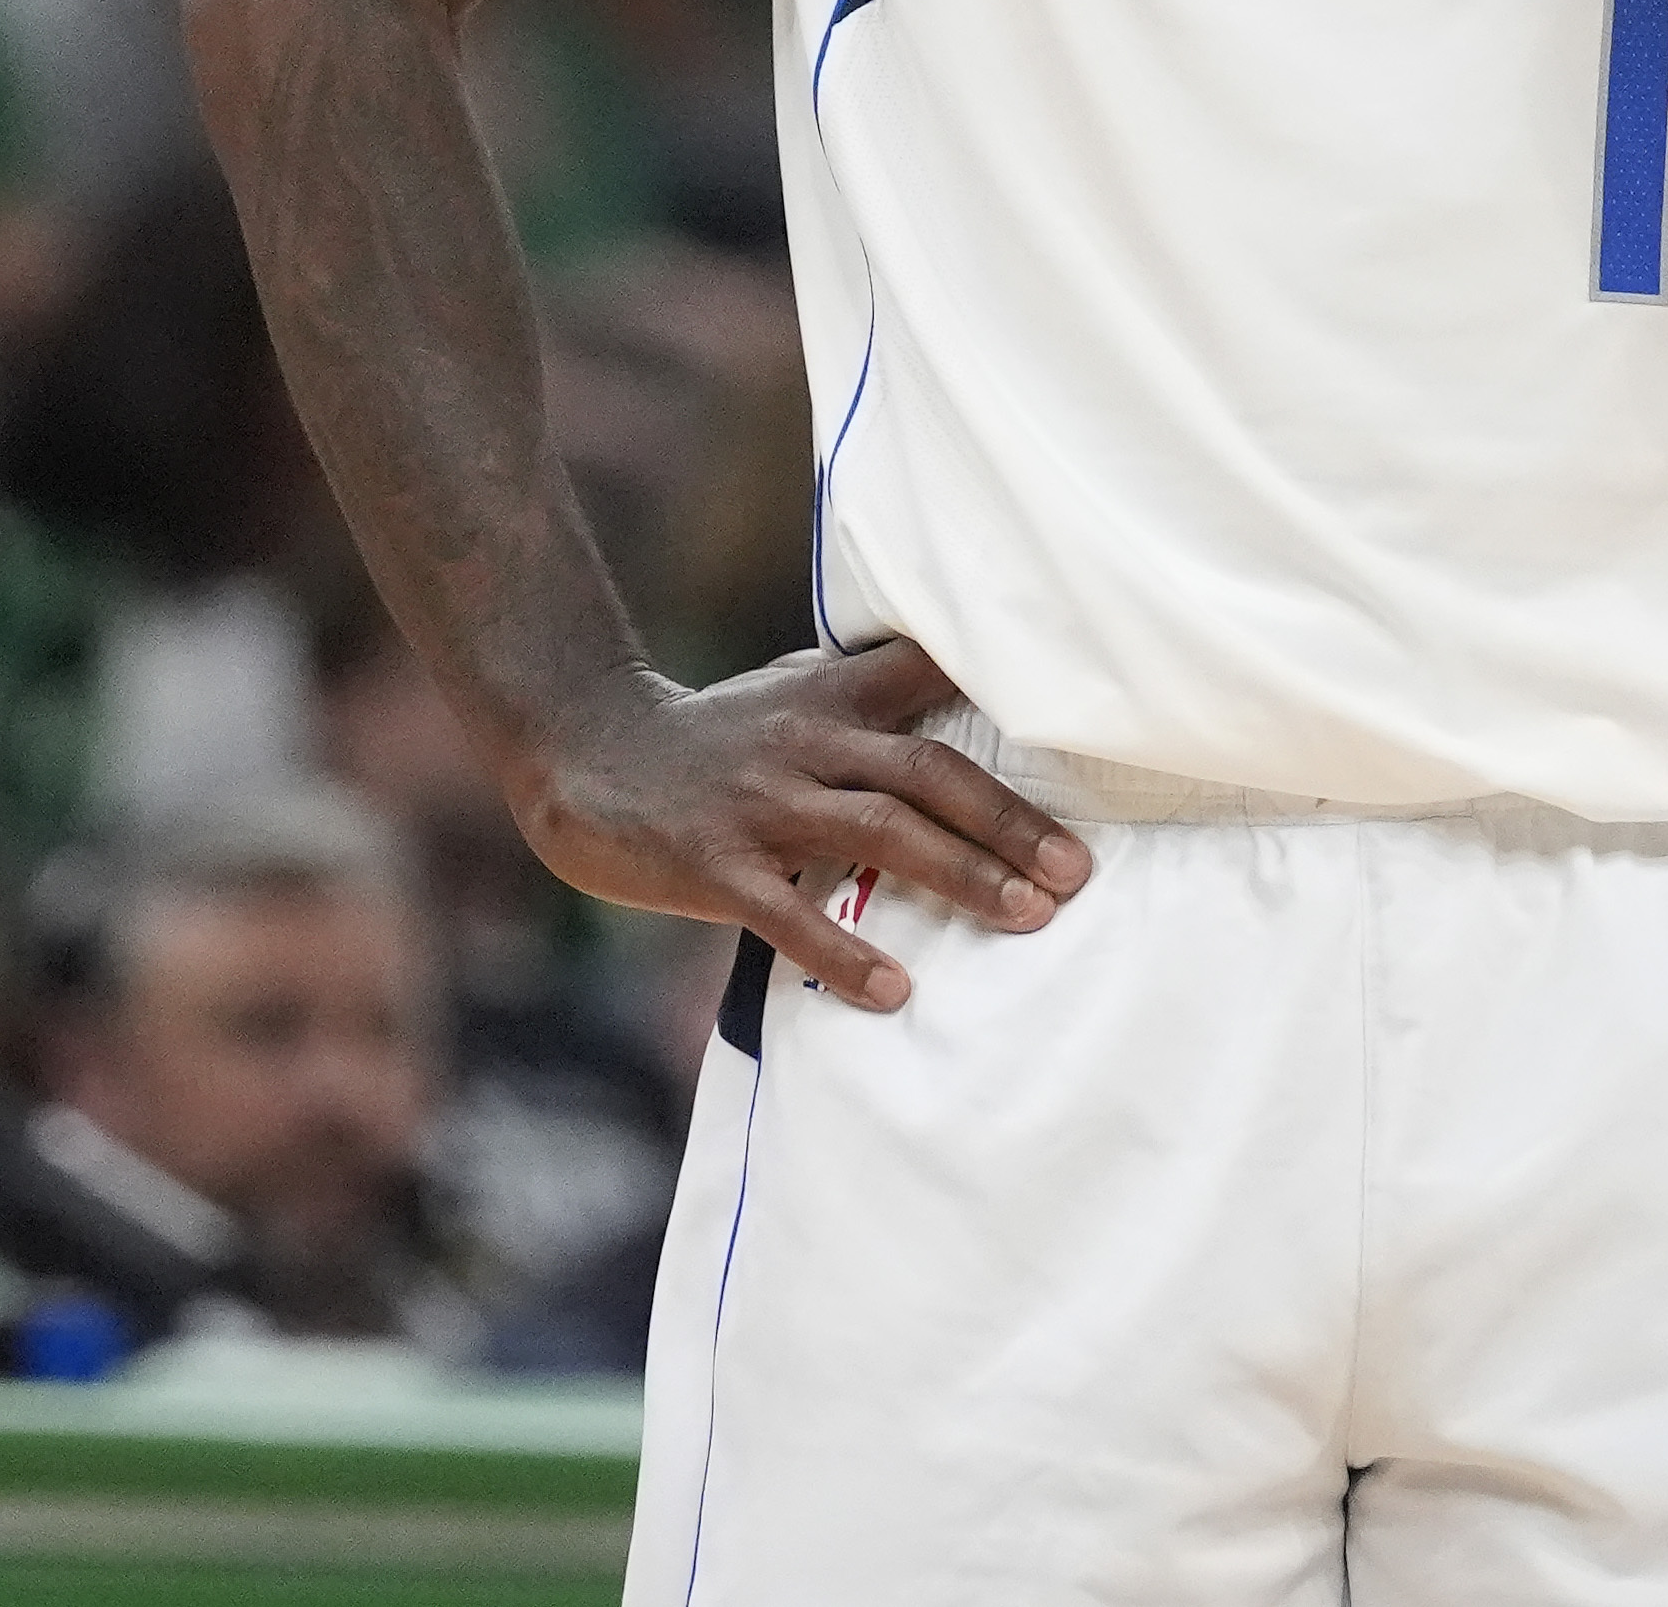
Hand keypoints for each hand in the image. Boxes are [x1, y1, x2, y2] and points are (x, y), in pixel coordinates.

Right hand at [511, 635, 1087, 1011]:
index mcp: (830, 696)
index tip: (1083, 733)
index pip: (928, 677)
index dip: (1003, 695)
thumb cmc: (707, 736)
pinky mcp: (713, 863)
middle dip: (1009, 822)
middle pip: (927, 772)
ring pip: (879, 832)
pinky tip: (895, 989)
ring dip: (961, 875)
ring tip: (1027, 917)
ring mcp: (760, 802)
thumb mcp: (790, 692)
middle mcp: (806, 740)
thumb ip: (867, 698)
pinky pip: (789, 913)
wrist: (584, 752)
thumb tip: (966, 697)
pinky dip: (844, 952)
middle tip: (1075, 873)